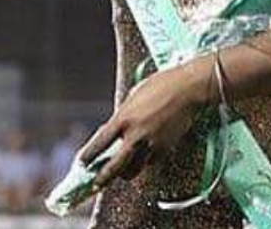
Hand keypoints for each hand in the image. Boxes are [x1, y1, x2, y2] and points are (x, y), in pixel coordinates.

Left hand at [78, 65, 200, 186]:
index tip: (83, 162)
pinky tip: (143, 156)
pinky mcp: (165, 149)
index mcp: (123, 118)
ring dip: (125, 173)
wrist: (187, 89)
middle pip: (115, 166)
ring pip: (134, 169)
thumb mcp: (133, 98)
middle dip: (103, 178)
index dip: (89, 155)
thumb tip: (114, 129)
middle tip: (96, 184)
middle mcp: (135, 135)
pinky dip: (144, 162)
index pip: (100, 143)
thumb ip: (123, 116)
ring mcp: (151, 144)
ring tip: (120, 173)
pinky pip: (150, 162)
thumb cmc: (160, 86)